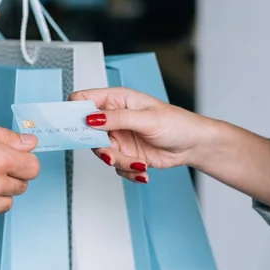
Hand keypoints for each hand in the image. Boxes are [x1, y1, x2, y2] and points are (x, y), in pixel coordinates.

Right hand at [69, 88, 219, 183]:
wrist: (193, 145)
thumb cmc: (177, 123)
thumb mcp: (146, 119)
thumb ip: (117, 118)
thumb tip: (91, 118)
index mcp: (116, 99)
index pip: (84, 99)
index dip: (76, 111)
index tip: (78, 126)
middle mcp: (114, 118)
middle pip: (88, 132)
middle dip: (101, 146)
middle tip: (111, 154)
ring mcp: (118, 136)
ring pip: (102, 152)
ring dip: (119, 161)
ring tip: (138, 163)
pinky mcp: (125, 154)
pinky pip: (116, 166)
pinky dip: (128, 170)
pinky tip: (143, 168)